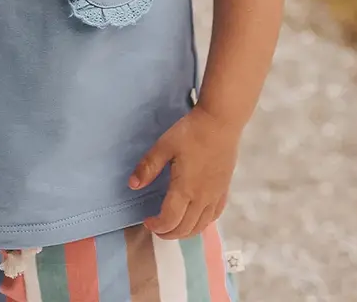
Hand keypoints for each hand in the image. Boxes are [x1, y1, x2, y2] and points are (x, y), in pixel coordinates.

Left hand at [129, 105, 239, 239]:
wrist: (220, 123)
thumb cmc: (191, 133)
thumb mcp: (164, 146)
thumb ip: (148, 167)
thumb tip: (132, 185)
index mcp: (185, 190)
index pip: (170, 221)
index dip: (157, 226)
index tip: (147, 220)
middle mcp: (202, 199)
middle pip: (185, 229)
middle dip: (168, 233)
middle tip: (156, 226)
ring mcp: (215, 196)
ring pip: (200, 226)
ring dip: (184, 232)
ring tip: (172, 225)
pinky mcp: (224, 190)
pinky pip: (214, 217)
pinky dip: (201, 224)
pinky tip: (195, 218)